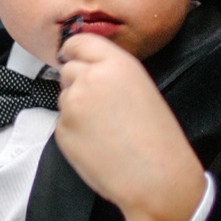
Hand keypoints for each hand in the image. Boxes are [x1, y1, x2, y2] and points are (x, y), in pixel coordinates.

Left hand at [52, 34, 207, 220]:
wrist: (155, 179)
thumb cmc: (158, 140)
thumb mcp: (142, 88)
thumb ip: (112, 73)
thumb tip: (88, 70)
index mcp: (116, 64)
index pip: (78, 41)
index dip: (74, 50)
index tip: (72, 56)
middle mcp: (90, 79)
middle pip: (68, 69)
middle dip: (77, 82)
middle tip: (100, 105)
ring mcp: (72, 105)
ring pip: (64, 97)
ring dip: (76, 108)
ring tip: (105, 129)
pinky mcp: (62, 130)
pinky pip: (62, 123)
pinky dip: (74, 132)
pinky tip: (97, 143)